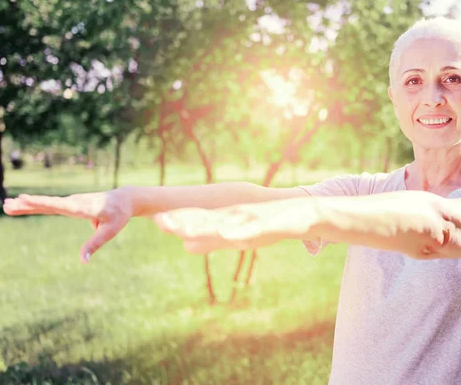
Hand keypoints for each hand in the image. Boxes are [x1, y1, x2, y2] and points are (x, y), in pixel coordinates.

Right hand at [3, 189, 133, 262]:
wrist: (124, 199)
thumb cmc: (119, 215)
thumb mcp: (111, 231)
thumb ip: (96, 244)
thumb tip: (83, 261)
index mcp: (84, 207)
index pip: (60, 206)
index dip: (42, 203)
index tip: (25, 198)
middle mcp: (75, 202)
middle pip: (48, 205)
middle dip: (28, 205)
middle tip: (6, 205)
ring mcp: (71, 202)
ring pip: (46, 204)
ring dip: (27, 205)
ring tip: (7, 206)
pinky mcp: (70, 204)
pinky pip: (50, 206)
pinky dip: (35, 205)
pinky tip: (22, 204)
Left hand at [153, 197, 320, 253]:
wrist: (305, 215)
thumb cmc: (270, 225)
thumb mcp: (238, 238)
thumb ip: (212, 241)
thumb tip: (184, 246)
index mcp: (228, 220)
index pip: (199, 220)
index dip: (178, 221)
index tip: (155, 221)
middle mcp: (237, 217)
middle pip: (207, 219)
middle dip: (184, 221)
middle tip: (158, 220)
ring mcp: (252, 219)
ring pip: (226, 222)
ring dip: (205, 225)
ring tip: (185, 228)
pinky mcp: (270, 223)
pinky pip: (253, 227)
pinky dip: (239, 230)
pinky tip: (226, 232)